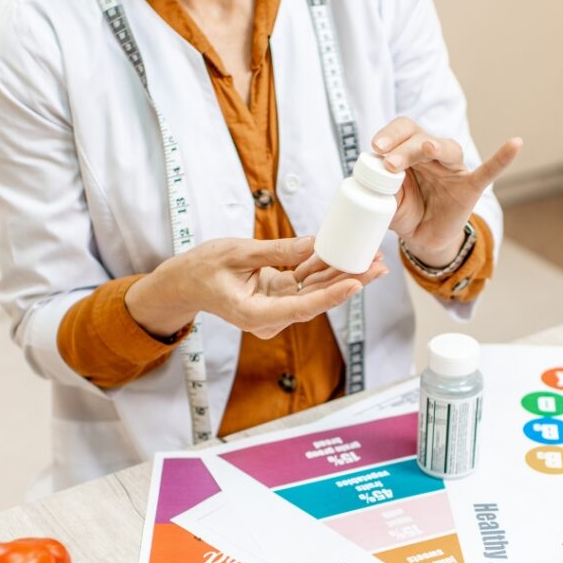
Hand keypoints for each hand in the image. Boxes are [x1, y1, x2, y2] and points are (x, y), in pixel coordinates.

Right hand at [125, 236, 386, 339]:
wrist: (184, 284)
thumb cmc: (202, 269)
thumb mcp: (237, 253)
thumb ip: (278, 251)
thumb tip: (314, 244)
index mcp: (255, 314)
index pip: (301, 307)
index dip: (331, 295)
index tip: (355, 283)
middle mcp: (269, 319)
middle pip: (317, 301)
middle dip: (349, 282)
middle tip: (378, 265)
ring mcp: (275, 311)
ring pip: (316, 293)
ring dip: (342, 275)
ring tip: (372, 260)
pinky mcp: (278, 299)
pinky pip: (306, 286)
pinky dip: (325, 271)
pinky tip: (347, 258)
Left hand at [372, 118, 521, 265]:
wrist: (424, 239)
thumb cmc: (407, 212)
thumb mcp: (388, 202)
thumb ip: (381, 188)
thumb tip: (373, 175)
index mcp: (411, 153)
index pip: (402, 132)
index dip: (389, 136)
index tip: (375, 148)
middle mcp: (433, 156)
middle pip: (420, 137)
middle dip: (404, 147)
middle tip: (389, 163)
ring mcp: (454, 170)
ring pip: (447, 148)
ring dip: (433, 147)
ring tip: (425, 149)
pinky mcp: (470, 187)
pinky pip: (489, 171)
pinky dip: (501, 158)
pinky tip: (515, 144)